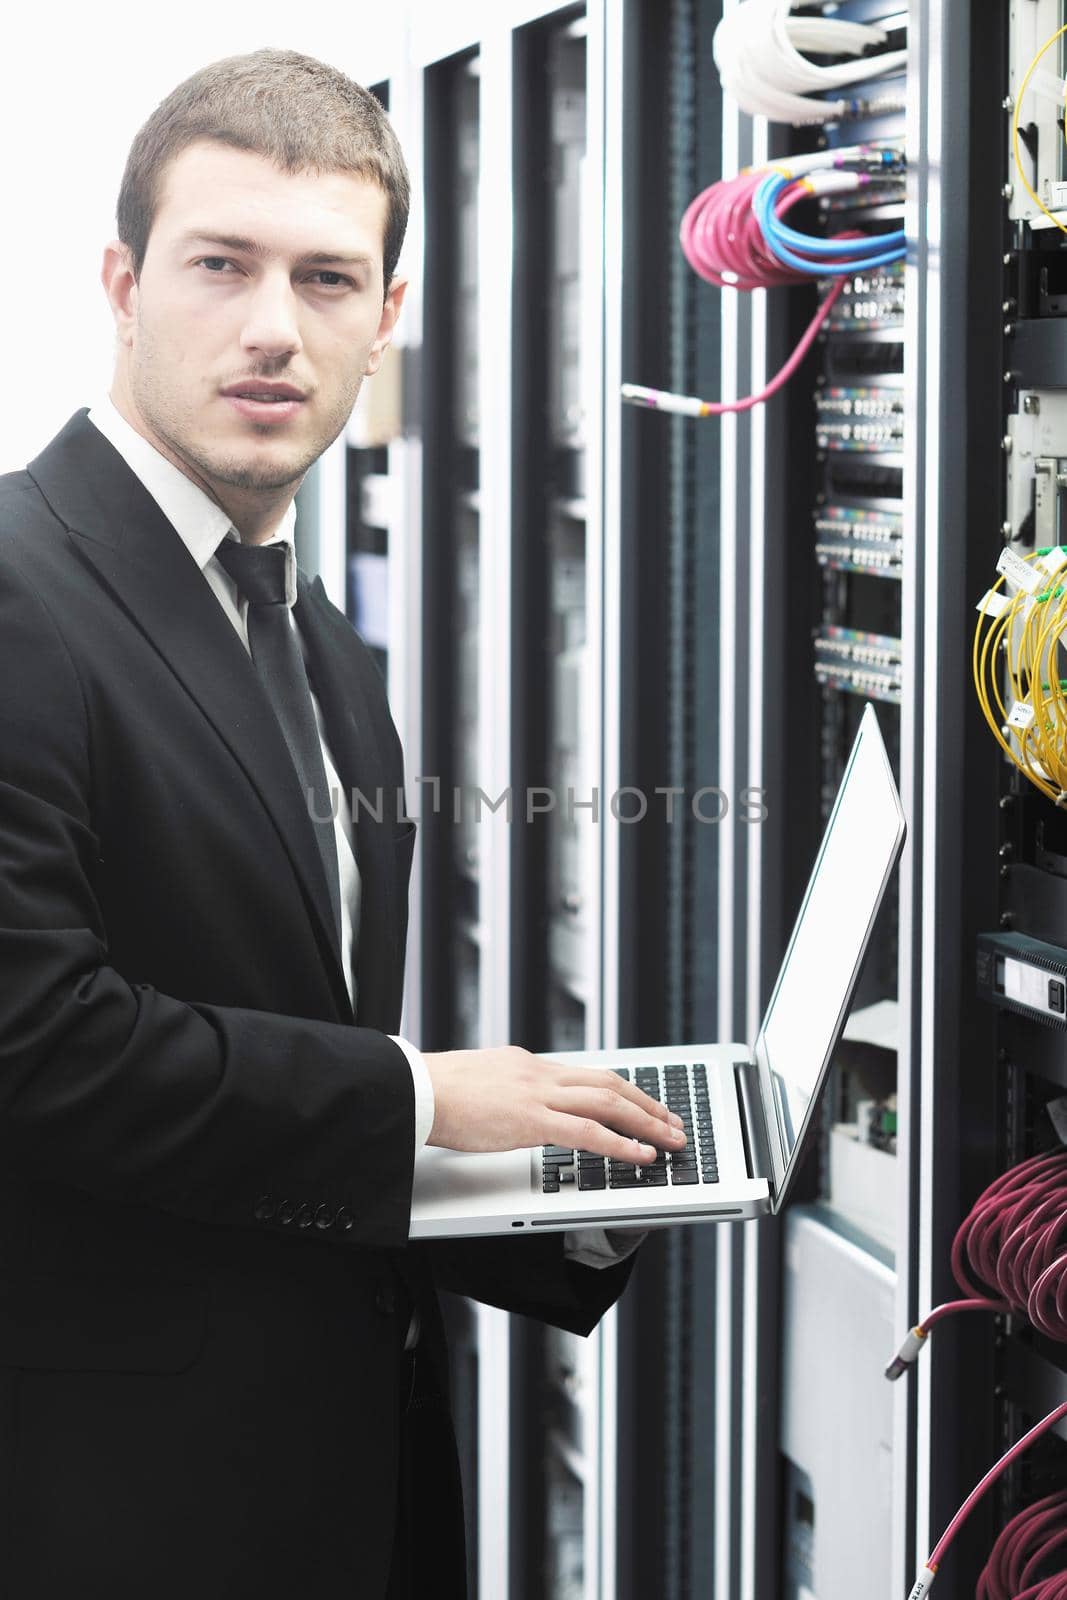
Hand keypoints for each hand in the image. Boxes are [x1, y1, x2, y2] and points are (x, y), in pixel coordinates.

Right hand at [422, 1046, 686, 1164]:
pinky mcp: (531, 1120)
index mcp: (529, 1065)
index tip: (643, 1105)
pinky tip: (640, 1157)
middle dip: (647, 1104)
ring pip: (608, 1102)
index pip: (587, 1075)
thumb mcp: (482, 1080)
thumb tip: (517, 1105)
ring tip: (670, 1141)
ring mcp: (538, 1094)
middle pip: (609, 1083)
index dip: (622, 1091)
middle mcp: (540, 1073)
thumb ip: (508, 1091)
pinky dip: (621, 1144)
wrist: (415, 1091)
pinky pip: (588, 1132)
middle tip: (672, 1122)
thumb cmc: (436, 1092)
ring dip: (646, 1122)